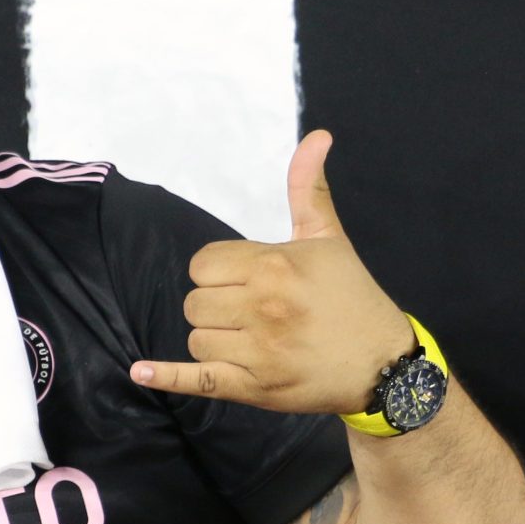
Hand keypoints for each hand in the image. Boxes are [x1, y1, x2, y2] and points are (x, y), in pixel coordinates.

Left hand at [132, 132, 414, 414]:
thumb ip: (308, 189)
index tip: (247, 280)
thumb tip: (315, 136)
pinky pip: (197, 380)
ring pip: (196, 336)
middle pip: (195, 301)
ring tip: (251, 337)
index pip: (203, 265)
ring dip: (214, 336)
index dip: (219, 272)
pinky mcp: (253, 387)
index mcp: (274, 266)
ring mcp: (257, 351)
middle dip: (216, 304)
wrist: (384, 364)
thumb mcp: (329, 239)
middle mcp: (262, 307)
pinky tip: (140, 371)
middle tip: (252, 311)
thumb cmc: (351, 297)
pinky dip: (167, 377)